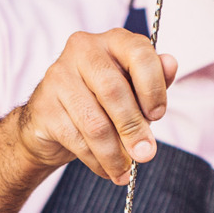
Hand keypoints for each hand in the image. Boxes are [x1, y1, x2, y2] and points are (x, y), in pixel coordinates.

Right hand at [13, 29, 178, 184]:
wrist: (52, 123)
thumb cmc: (102, 102)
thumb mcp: (134, 91)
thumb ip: (155, 80)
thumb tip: (171, 63)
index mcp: (112, 40)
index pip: (139, 53)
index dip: (153, 87)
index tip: (158, 115)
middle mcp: (82, 50)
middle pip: (114, 91)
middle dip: (133, 128)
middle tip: (146, 154)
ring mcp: (58, 76)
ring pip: (94, 122)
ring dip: (114, 154)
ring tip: (125, 172)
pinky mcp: (43, 106)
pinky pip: (76, 139)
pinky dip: (96, 160)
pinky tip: (106, 169)